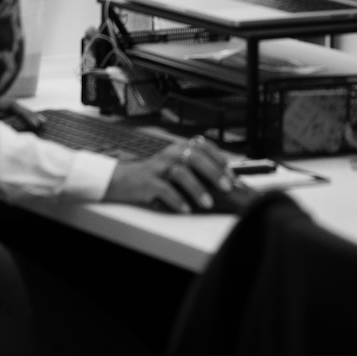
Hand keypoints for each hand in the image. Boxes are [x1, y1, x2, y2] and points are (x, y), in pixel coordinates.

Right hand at [102, 135, 234, 212]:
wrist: (124, 180)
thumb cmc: (156, 175)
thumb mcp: (176, 165)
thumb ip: (196, 168)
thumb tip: (224, 180)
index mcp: (180, 147)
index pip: (204, 146)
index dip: (219, 159)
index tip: (232, 174)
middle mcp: (171, 153)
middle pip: (195, 158)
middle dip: (214, 172)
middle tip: (227, 187)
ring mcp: (159, 167)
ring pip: (181, 173)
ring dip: (197, 189)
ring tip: (208, 202)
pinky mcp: (148, 182)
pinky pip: (165, 190)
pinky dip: (177, 200)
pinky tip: (186, 209)